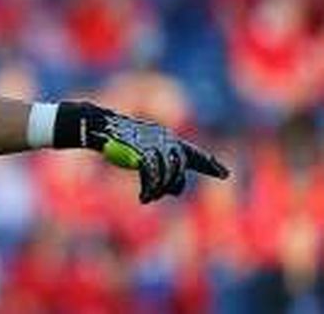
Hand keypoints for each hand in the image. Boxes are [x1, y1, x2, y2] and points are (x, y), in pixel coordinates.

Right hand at [94, 114, 229, 203]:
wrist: (100, 127)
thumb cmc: (118, 142)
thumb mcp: (142, 153)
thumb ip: (161, 166)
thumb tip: (175, 189)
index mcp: (166, 138)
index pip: (192, 153)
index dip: (209, 164)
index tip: (225, 174)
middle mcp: (164, 140)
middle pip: (179, 169)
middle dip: (171, 185)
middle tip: (155, 193)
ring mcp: (154, 146)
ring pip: (168, 177)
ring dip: (157, 191)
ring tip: (147, 197)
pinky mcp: (143, 154)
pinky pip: (153, 179)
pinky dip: (150, 191)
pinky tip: (143, 198)